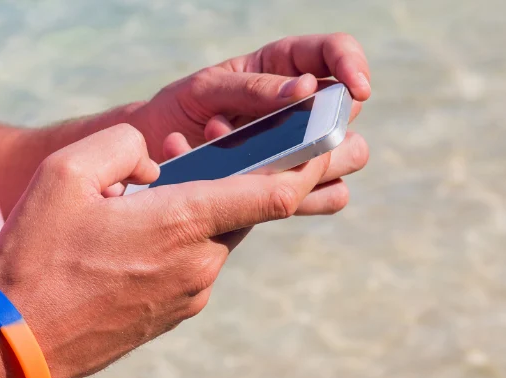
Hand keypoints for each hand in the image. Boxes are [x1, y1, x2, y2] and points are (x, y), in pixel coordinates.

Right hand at [0, 124, 330, 377]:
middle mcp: (199, 264)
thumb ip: (122, 145)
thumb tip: (156, 161)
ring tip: (129, 209)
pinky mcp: (169, 318)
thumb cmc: (36, 257)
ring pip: (210, 240)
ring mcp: (187, 297)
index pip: (275, 193)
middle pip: (240, 212)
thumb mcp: (65, 174)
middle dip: (233, 182)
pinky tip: (121, 246)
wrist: (17, 346)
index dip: (310, 165)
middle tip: (195, 160)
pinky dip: (172, 247)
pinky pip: (187, 268)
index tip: (333, 145)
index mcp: (183, 223)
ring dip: (190, 217)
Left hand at [126, 33, 371, 214]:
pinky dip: (301, 196)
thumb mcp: (205, 91)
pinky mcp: (292, 186)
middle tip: (280, 137)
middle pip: (349, 113)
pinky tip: (259, 192)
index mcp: (280, 68)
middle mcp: (299, 107)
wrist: (148, 160)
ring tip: (252, 164)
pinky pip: (328, 196)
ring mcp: (300, 148)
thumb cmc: (174, 112)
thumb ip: (252, 87)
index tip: (357, 90)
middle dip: (325, 126)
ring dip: (309, 164)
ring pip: (349, 157)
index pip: (335, 52)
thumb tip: (305, 89)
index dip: (352, 66)